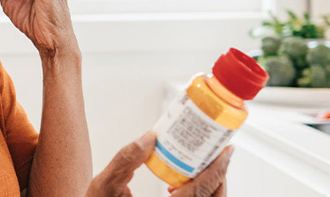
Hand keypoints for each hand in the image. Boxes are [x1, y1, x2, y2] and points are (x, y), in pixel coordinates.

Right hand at [86, 132, 232, 196]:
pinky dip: (196, 195)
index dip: (217, 169)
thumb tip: (148, 138)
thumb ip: (124, 161)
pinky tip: (181, 184)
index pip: (200, 192)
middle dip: (218, 175)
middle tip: (217, 152)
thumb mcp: (103, 188)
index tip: (226, 150)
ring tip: (201, 164)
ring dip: (208, 185)